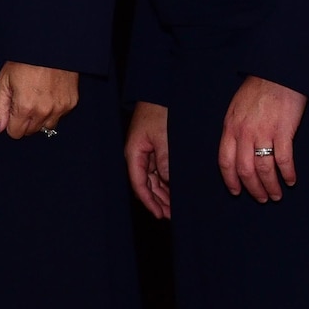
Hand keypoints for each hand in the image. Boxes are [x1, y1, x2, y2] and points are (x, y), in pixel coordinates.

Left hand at [0, 61, 79, 138]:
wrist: (49, 47)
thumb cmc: (23, 62)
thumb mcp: (4, 82)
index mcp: (25, 107)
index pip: (16, 133)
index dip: (11, 123)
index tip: (11, 111)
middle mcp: (44, 112)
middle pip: (31, 132)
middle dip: (24, 121)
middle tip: (23, 101)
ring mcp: (60, 108)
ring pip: (46, 126)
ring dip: (40, 118)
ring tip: (36, 98)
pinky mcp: (71, 103)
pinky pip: (60, 116)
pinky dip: (53, 110)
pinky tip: (48, 94)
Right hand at [125, 101, 171, 218]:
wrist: (159, 93)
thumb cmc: (158, 113)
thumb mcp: (163, 138)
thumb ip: (165, 162)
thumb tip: (168, 182)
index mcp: (134, 153)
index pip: (139, 184)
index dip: (149, 201)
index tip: (160, 214)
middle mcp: (137, 155)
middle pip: (145, 184)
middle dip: (157, 201)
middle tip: (171, 215)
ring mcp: (144, 152)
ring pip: (152, 179)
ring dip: (162, 193)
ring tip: (174, 207)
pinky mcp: (153, 149)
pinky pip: (157, 170)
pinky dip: (165, 182)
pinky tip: (174, 190)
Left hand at [219, 75, 305, 201]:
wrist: (277, 75)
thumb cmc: (256, 92)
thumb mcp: (235, 110)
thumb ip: (234, 130)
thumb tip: (236, 151)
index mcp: (230, 128)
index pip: (225, 161)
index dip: (231, 180)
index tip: (236, 192)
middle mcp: (244, 133)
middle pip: (244, 170)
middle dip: (253, 188)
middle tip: (262, 198)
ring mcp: (263, 132)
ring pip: (264, 168)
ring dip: (271, 185)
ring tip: (277, 194)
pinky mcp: (283, 131)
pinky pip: (284, 159)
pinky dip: (288, 173)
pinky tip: (291, 180)